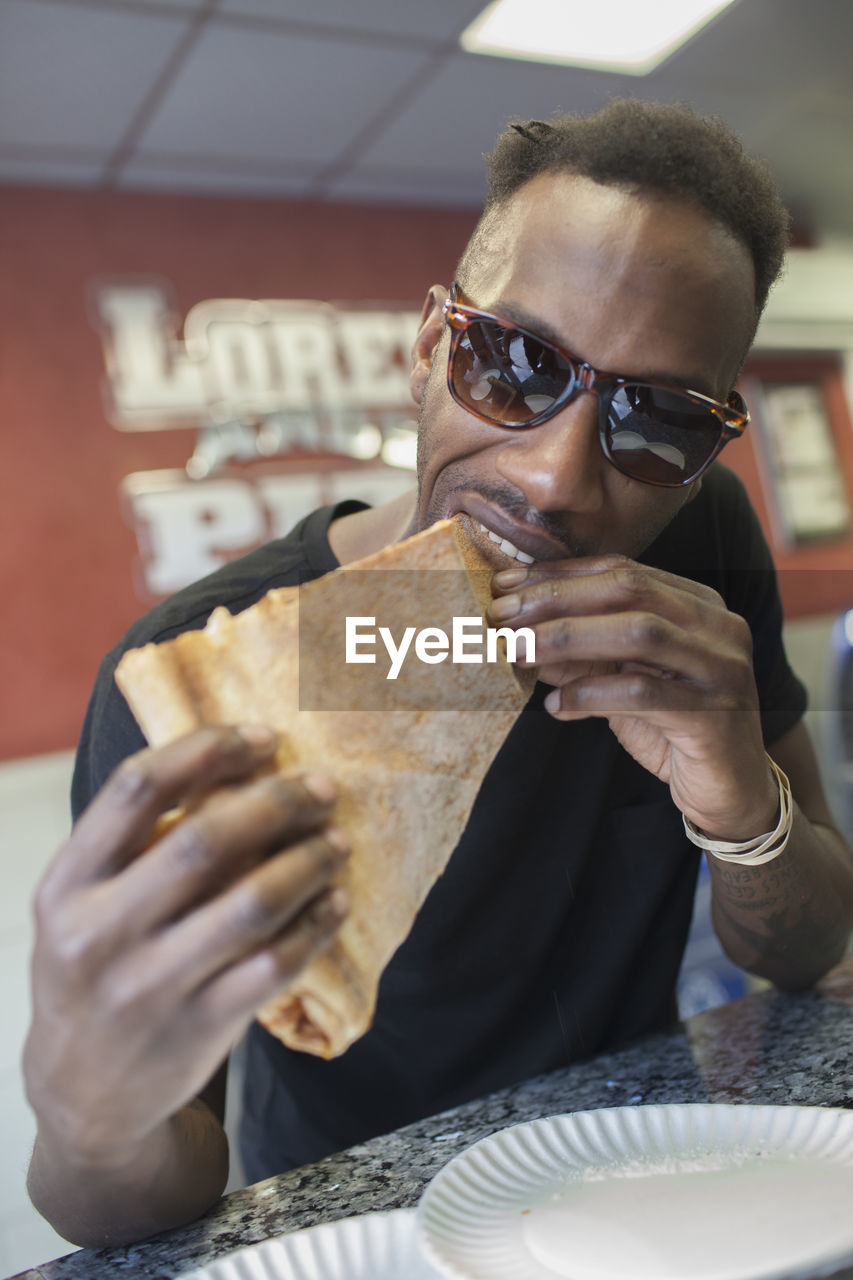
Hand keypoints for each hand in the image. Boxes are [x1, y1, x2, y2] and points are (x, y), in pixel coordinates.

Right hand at [24, 726, 348, 1167]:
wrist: (80, 1093)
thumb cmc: (93, 971)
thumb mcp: (80, 905)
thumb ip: (134, 844)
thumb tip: (235, 769)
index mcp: (68, 884)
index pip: (137, 787)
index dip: (207, 750)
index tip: (261, 738)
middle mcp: (101, 932)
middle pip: (205, 839)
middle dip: (277, 802)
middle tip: (321, 787)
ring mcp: (151, 984)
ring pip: (252, 902)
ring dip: (308, 861)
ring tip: (337, 840)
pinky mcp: (199, 1026)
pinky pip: (276, 963)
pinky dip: (316, 924)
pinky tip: (337, 901)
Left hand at [489, 556, 778, 838]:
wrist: (731, 790)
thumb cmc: (672, 726)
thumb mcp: (622, 678)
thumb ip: (581, 651)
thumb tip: (516, 629)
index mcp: (699, 604)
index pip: (623, 571)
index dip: (561, 574)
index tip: (505, 584)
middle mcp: (719, 626)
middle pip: (630, 590)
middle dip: (557, 598)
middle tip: (502, 615)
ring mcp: (723, 668)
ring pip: (639, 632)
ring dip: (568, 637)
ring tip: (518, 651)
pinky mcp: (715, 714)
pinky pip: (642, 692)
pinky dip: (590, 695)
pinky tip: (555, 706)